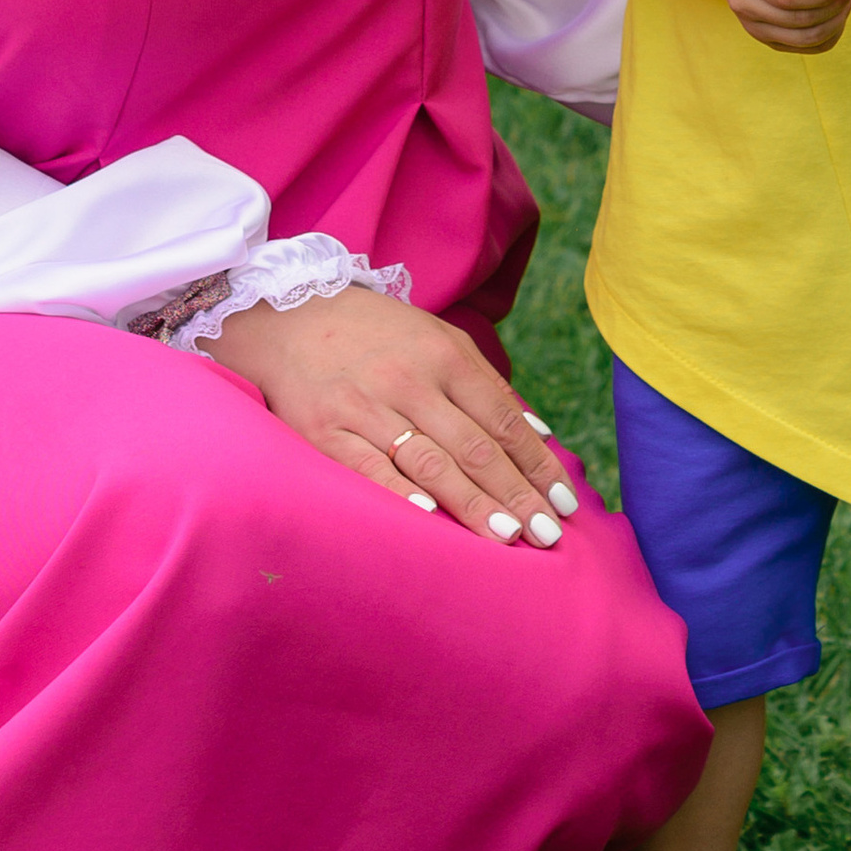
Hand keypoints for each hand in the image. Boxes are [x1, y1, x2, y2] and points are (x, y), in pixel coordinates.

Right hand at [206, 285, 579, 549]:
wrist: (286, 315)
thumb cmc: (374, 336)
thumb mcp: (435, 339)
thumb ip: (485, 386)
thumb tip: (540, 437)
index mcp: (443, 355)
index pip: (502, 419)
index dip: (536, 464)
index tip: (564, 504)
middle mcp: (408, 378)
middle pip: (473, 445)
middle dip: (515, 492)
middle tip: (547, 534)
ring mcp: (365, 403)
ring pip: (428, 460)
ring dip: (471, 502)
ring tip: (505, 536)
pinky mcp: (323, 428)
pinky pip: (367, 466)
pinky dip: (399, 491)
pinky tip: (429, 516)